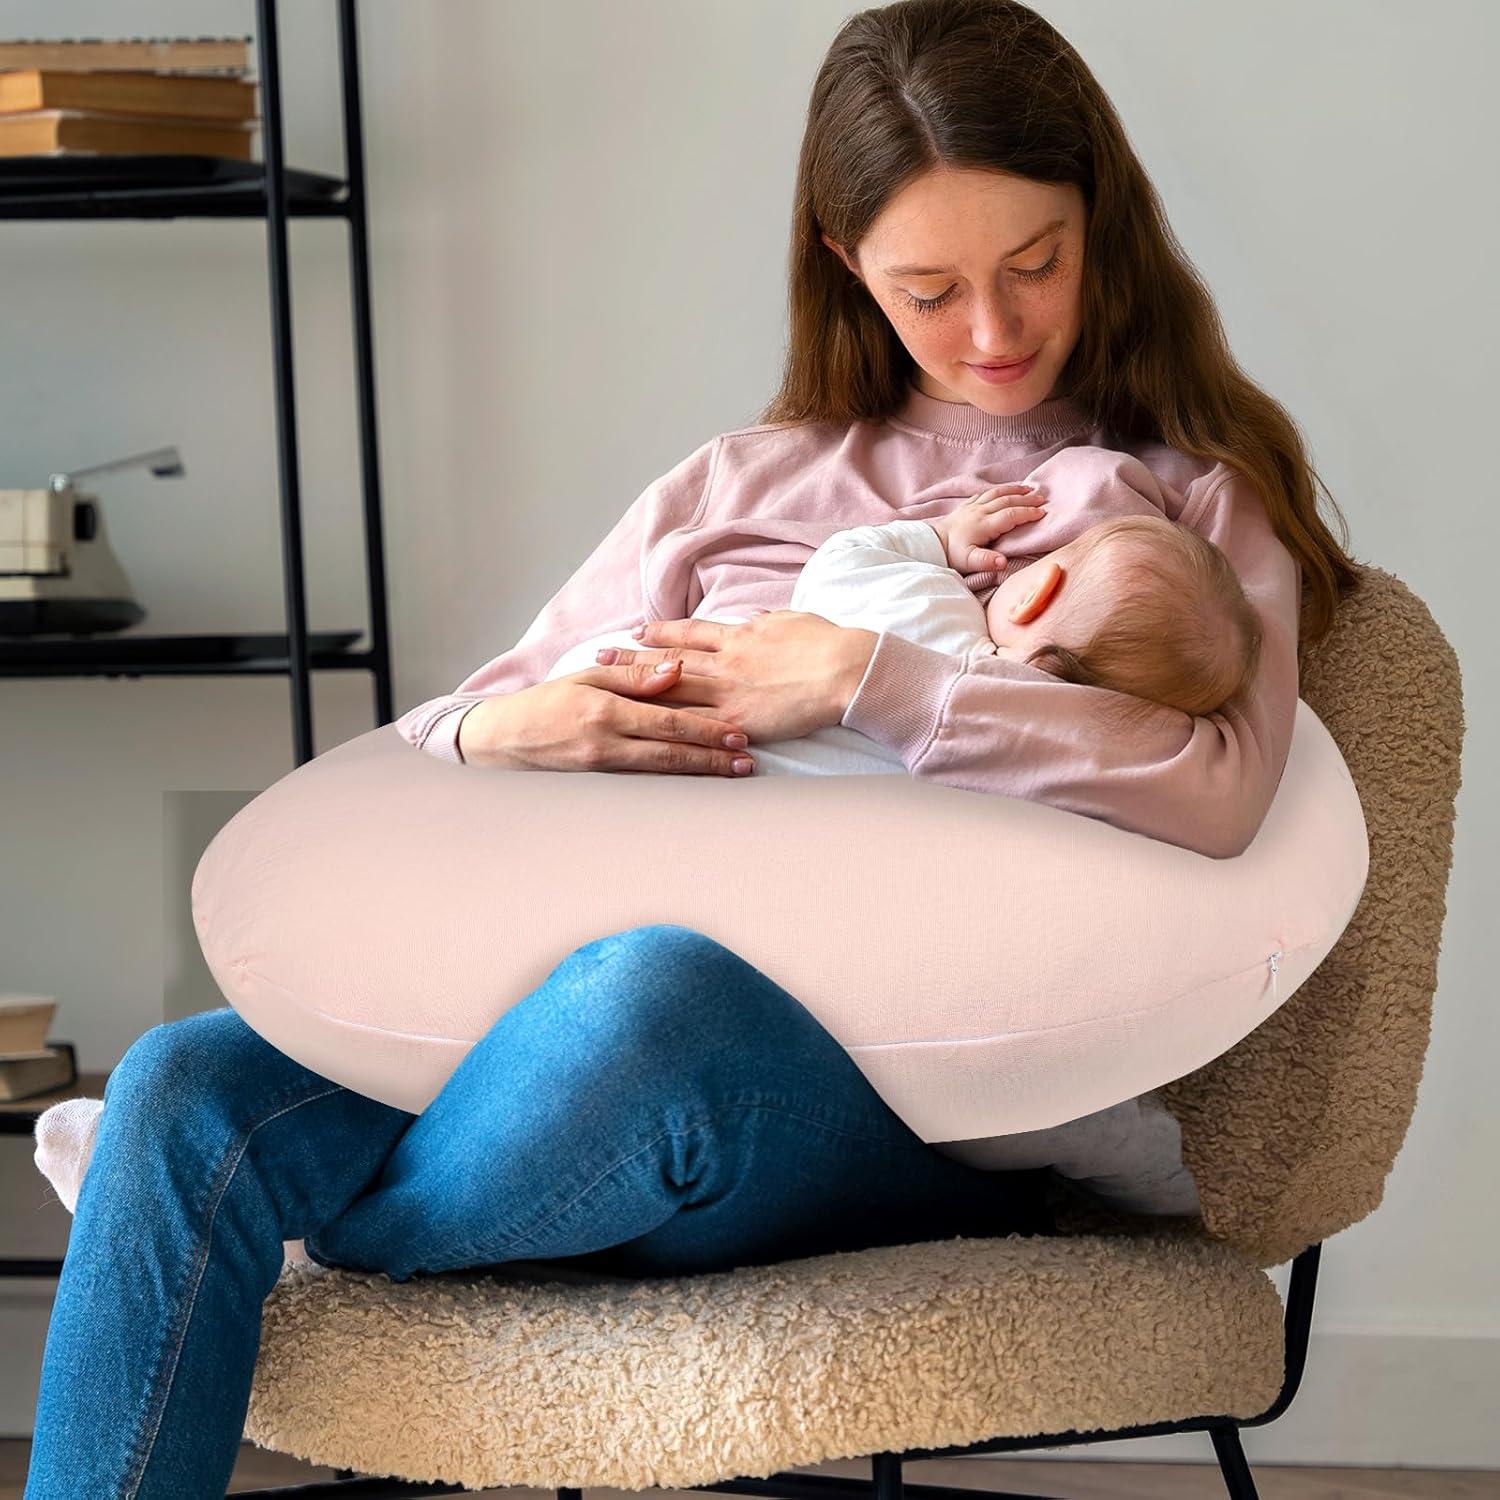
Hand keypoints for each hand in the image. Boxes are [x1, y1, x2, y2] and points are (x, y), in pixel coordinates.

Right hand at [455, 666, 756, 776]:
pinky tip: (699, 783)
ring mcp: (603, 768)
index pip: (668, 721)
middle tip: (747, 761)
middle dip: (713, 757)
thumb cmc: (549, 702)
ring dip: (701, 773)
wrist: (505, 739)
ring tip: (733, 773)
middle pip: (671, 752)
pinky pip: (645, 782)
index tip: (740, 734)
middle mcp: (607, 742)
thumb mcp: (588, 676)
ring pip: (663, 772)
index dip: (707, 730)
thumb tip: (677, 668)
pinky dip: (676, 782)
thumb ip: (634, 673)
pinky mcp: (599, 782)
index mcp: (607, 710)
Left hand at [594, 609, 878, 741]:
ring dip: (636, 689)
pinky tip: (642, 730)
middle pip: (667, 660)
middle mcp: (725, 661)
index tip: (637, 631)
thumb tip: (757, 618)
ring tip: (607, 687)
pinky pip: (696, 726)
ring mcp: (728, 692)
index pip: (690, 633)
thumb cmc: (828, 642)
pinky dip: (667, 727)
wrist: (846, 668)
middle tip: (599, 658)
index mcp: (740, 636)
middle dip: (630, 660)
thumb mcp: (793, 619)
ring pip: (671, 689)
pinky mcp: (738, 720)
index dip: (661, 633)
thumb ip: (769, 621)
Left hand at [929, 483, 1047, 573]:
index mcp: (984, 525)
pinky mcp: (966, 506)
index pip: (1011, 515)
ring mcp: (972, 507)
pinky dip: (999, 489)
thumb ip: (987, 561)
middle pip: (1007, 501)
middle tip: (1042, 498)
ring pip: (997, 493)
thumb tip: (1003, 563)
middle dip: (1026, 499)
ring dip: (1014, 490)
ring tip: (1029, 489)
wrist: (931, 545)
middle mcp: (980, 512)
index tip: (1042, 513)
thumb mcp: (969, 562)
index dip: (1027, 513)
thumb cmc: (952, 555)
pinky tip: (1006, 489)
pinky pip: (985, 493)